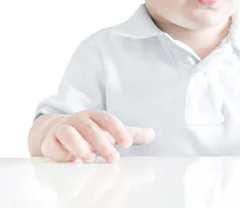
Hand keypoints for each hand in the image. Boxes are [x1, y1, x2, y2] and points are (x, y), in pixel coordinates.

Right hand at [40, 110, 154, 163]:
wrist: (57, 131)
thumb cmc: (89, 133)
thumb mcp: (109, 131)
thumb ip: (129, 133)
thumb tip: (152, 134)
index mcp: (94, 116)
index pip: (107, 118)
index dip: (118, 129)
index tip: (128, 143)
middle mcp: (78, 120)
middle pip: (90, 128)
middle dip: (102, 144)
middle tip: (114, 159)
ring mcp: (62, 129)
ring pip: (69, 133)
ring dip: (80, 146)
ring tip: (90, 159)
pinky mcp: (49, 142)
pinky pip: (52, 146)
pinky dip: (61, 154)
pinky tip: (72, 162)